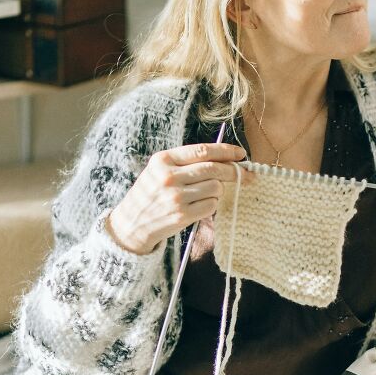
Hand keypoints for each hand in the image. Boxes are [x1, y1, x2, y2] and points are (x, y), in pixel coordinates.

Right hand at [106, 142, 245, 254]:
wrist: (131, 223)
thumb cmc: (150, 194)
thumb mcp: (159, 170)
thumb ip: (186, 162)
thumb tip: (225, 159)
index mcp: (163, 160)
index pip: (202, 151)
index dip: (226, 151)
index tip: (241, 153)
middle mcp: (168, 177)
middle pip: (213, 169)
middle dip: (233, 171)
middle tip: (244, 174)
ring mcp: (176, 197)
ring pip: (216, 187)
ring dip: (218, 190)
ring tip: (206, 194)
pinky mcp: (182, 215)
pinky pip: (211, 205)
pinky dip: (212, 205)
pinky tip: (201, 205)